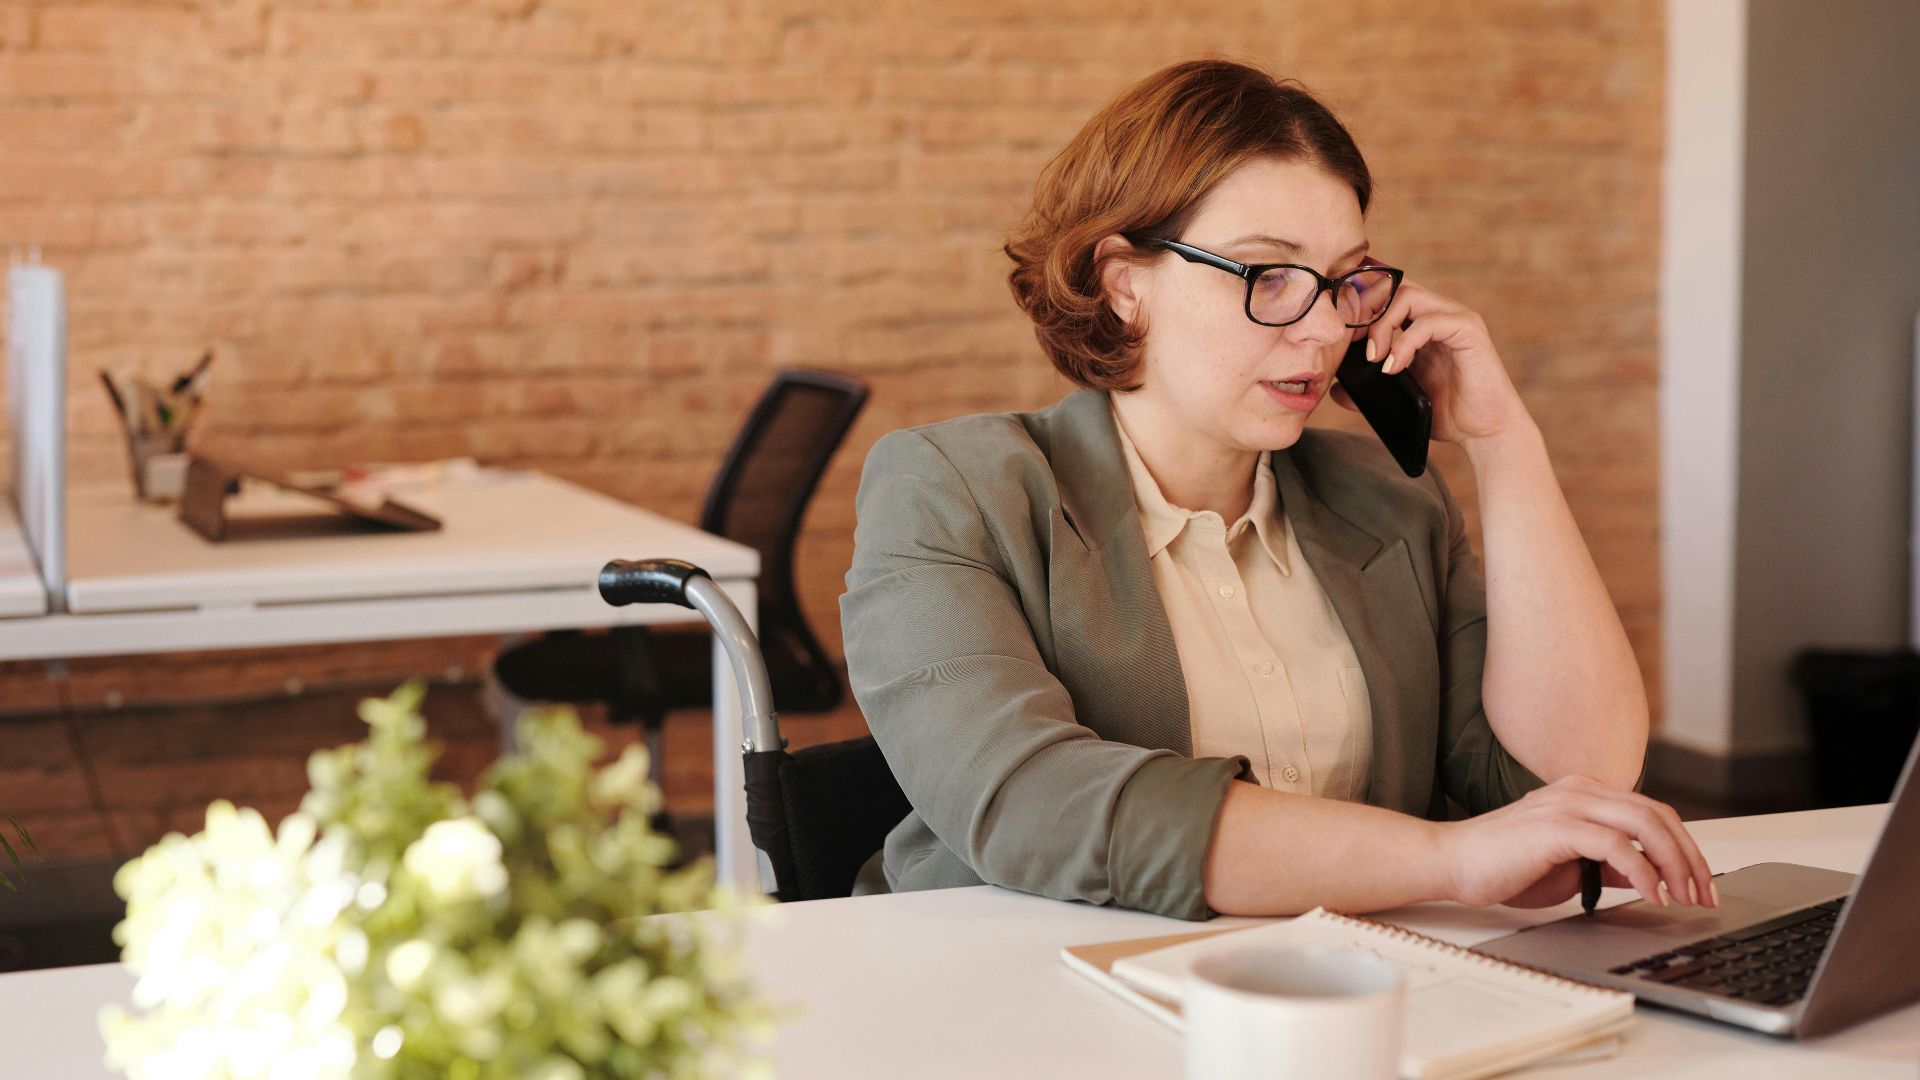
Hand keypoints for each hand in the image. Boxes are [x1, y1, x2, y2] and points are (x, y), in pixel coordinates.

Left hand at [1328, 277, 1531, 448]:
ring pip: (1408, 296)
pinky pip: (1427, 322)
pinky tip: (1393, 368)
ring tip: (1373, 358)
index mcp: (1423, 323)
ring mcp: (1456, 318)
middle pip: (1394, 287)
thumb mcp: (1399, 399)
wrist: (1485, 432)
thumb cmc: (1447, 414)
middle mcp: (1440, 314)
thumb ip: (1369, 390)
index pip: (1388, 295)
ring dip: (1382, 324)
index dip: (1361, 309)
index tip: (1343, 338)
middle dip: (1367, 311)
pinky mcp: (1468, 330)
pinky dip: (1404, 343)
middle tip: (1353, 344)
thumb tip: (1336, 389)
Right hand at [1438, 775, 1715, 909]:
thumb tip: (1646, 877)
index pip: (1652, 812)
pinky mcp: (1557, 827)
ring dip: (1675, 863)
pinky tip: (1651, 895)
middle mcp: (1580, 791)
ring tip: (1684, 896)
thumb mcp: (1568, 866)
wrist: (1452, 862)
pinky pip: (1617, 845)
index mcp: (1583, 794)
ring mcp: (1568, 805)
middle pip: (1658, 814)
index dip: (1683, 847)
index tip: (1698, 883)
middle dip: (1690, 857)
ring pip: (1645, 824)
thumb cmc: (1502, 865)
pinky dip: (1643, 871)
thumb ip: (1606, 864)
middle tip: (1703, 894)